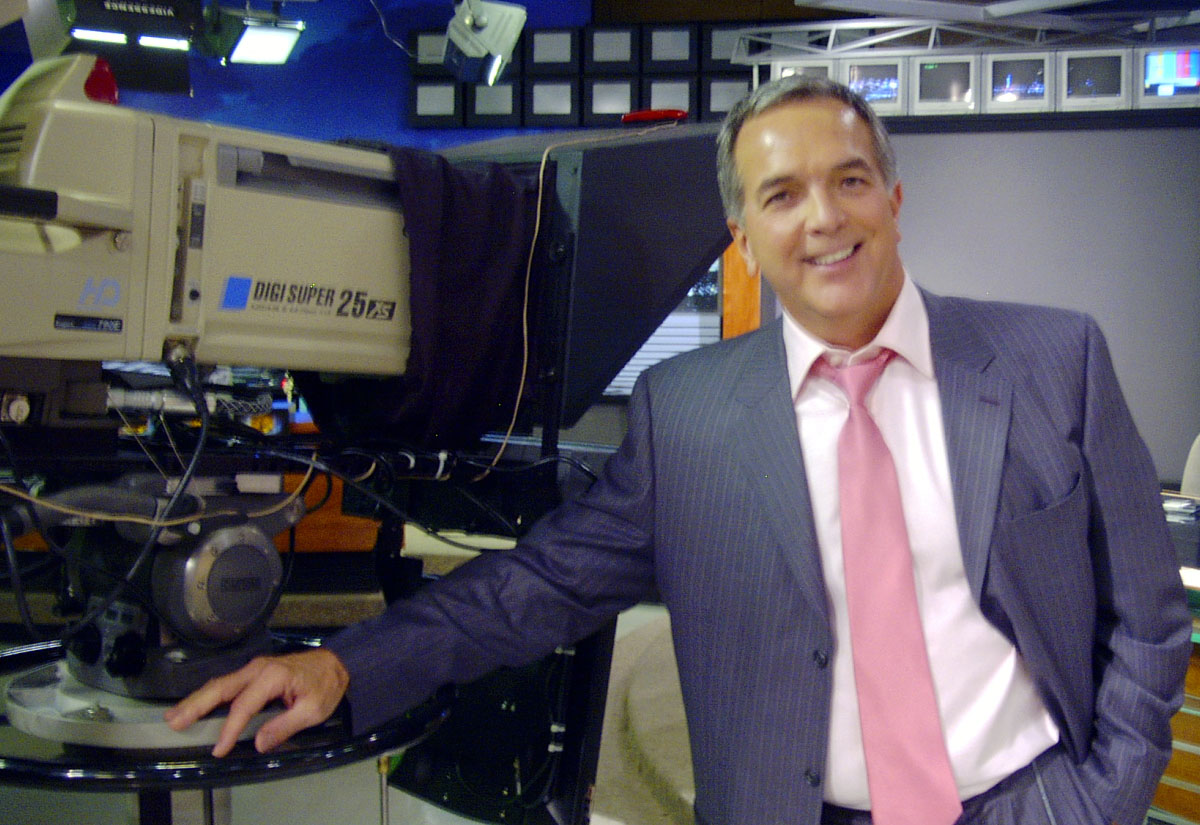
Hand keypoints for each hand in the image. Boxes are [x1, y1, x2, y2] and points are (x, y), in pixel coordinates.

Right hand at [163, 647, 348, 756]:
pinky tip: (196, 706)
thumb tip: (259, 743)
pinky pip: (228, 684)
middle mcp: (258, 669)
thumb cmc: (326, 685)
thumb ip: (285, 726)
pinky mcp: (254, 672)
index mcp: (273, 676)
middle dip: (196, 705)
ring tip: (174, 716)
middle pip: (221, 687)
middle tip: (173, 721)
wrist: (337, 663)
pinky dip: (209, 695)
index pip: (244, 706)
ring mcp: (255, 668)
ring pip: (220, 684)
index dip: (230, 729)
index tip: (219, 749)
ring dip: (197, 700)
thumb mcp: (313, 710)